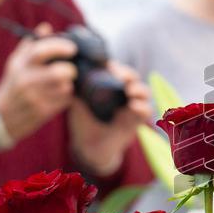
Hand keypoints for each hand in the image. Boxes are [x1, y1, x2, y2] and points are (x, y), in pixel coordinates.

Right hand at [0, 23, 77, 141]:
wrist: (2, 116)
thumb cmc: (14, 84)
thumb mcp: (16, 63)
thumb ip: (31, 45)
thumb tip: (46, 27)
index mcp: (20, 65)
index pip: (40, 51)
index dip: (59, 46)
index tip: (72, 48)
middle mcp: (25, 81)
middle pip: (58, 72)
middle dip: (70, 70)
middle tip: (72, 69)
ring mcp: (34, 98)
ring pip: (65, 87)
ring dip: (69, 84)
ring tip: (63, 83)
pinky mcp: (42, 112)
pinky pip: (65, 100)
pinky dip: (67, 96)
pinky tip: (59, 94)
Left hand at [68, 60, 151, 176]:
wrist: (88, 146)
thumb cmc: (84, 121)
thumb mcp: (78, 102)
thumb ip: (77, 88)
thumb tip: (67, 73)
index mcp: (112, 86)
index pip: (120, 71)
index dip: (118, 67)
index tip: (109, 66)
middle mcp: (124, 94)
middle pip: (134, 79)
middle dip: (129, 75)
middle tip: (120, 76)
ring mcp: (132, 107)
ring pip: (144, 93)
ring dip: (139, 89)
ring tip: (130, 90)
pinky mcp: (136, 121)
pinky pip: (146, 112)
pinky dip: (142, 107)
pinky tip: (133, 106)